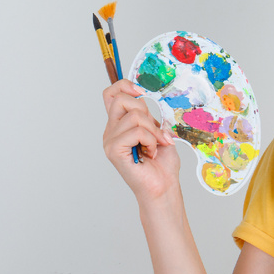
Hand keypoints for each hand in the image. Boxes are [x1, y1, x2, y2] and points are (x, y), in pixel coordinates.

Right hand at [102, 79, 180, 199]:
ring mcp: (110, 140)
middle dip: (145, 111)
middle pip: (121, 98)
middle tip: (155, 133)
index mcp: (120, 124)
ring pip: (134, 115)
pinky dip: (150, 140)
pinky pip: (136, 131)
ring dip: (153, 131)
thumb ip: (149, 116)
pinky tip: (151, 153)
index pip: (111, 94)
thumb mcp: (158, 132)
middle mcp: (111, 131)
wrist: (163, 187)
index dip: (125, 86)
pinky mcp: (114, 150)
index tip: (142, 92)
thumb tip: (145, 99)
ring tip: (156, 146)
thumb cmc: (162, 164)